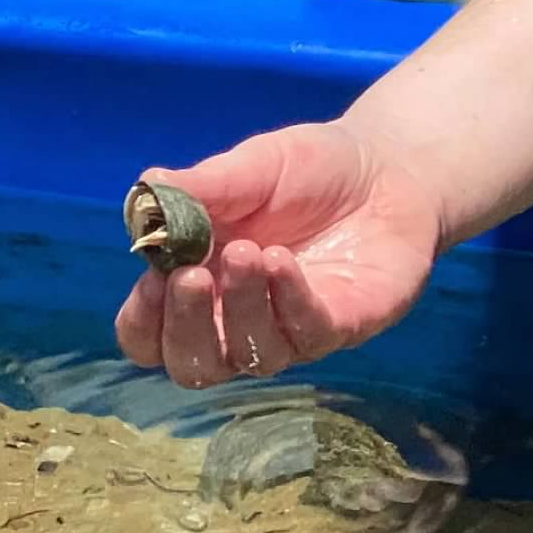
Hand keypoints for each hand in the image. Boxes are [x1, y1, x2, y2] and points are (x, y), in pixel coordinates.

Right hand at [114, 120, 441, 388]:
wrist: (388, 167)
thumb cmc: (308, 171)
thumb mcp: (249, 168)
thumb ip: (201, 186)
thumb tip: (147, 189)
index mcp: (200, 282)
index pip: (150, 335)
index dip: (143, 319)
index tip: (152, 279)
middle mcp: (238, 319)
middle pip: (193, 366)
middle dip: (184, 327)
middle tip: (190, 277)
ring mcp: (290, 330)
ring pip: (249, 357)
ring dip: (239, 308)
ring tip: (247, 251)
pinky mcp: (340, 327)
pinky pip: (306, 334)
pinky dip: (288, 301)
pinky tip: (280, 261)